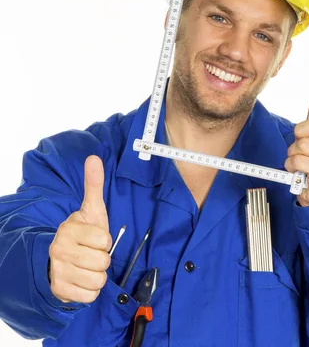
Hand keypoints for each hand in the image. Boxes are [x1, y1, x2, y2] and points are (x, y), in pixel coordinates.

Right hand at [49, 155, 111, 302]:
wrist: (60, 260)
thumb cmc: (83, 233)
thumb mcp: (91, 209)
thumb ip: (93, 185)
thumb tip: (94, 158)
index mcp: (69, 228)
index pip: (105, 240)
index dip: (105, 241)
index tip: (96, 238)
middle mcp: (60, 249)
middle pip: (102, 262)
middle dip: (102, 260)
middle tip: (92, 254)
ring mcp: (58, 270)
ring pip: (97, 280)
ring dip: (97, 276)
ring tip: (88, 267)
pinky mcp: (59, 290)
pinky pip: (90, 296)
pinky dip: (91, 291)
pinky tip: (82, 280)